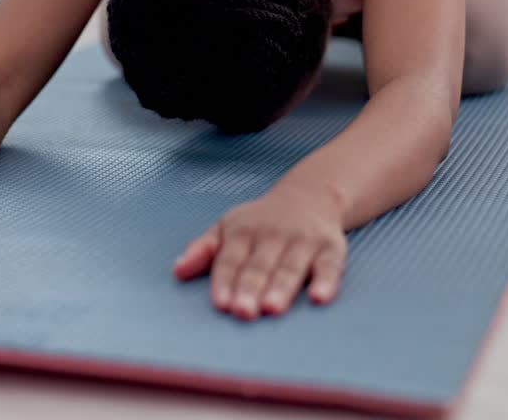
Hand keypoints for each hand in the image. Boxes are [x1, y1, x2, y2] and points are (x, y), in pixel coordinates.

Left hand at [173, 184, 346, 319]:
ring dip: (282, 287)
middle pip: (260, 265)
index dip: (225, 281)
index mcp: (243, 231)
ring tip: (272, 308)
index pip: (231, 259)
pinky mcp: (331, 248)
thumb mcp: (227, 227)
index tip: (220, 303)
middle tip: (243, 311)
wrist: (310, 195)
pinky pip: (329, 266)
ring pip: (290, 267)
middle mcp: (273, 234)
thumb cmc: (261, 221)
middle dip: (250, 288)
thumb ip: (202, 250)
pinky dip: (326, 281)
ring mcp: (303, 241)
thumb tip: (177, 271)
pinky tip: (319, 297)